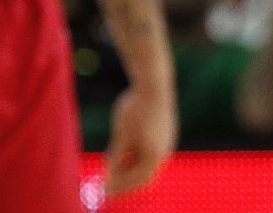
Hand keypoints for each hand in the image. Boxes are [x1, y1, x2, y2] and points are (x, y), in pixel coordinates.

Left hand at [103, 81, 176, 195]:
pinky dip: (138, 155)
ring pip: (148, 162)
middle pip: (144, 175)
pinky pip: (152, 150)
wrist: (153, 82)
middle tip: (108, 180)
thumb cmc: (135, 109)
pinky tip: (126, 147)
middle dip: (125, 179)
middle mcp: (165, 152)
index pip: (137, 182)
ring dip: (131, 166)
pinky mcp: (167, 131)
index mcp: (154, 157)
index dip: (120, 187)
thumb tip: (107, 177)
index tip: (104, 189)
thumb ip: (115, 158)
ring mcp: (168, 141)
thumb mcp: (121, 136)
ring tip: (113, 161)